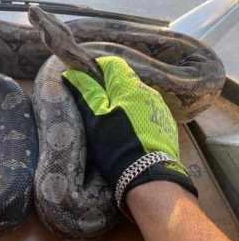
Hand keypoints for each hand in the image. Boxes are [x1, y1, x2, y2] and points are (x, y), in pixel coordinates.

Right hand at [62, 56, 197, 207]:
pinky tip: (132, 134)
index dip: (97, 69)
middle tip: (97, 109)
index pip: (113, 64)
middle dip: (109, 89)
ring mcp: (161, 108)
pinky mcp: (167, 123)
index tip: (87, 81)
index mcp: (130, 87)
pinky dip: (136, 115)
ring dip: (123, 103)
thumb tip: (73, 73)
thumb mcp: (96, 119)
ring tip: (115, 125)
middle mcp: (149, 91)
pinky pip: (147, 111)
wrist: (149, 176)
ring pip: (136, 97)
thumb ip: (87, 92)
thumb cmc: (117, 146)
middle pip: (125, 81)